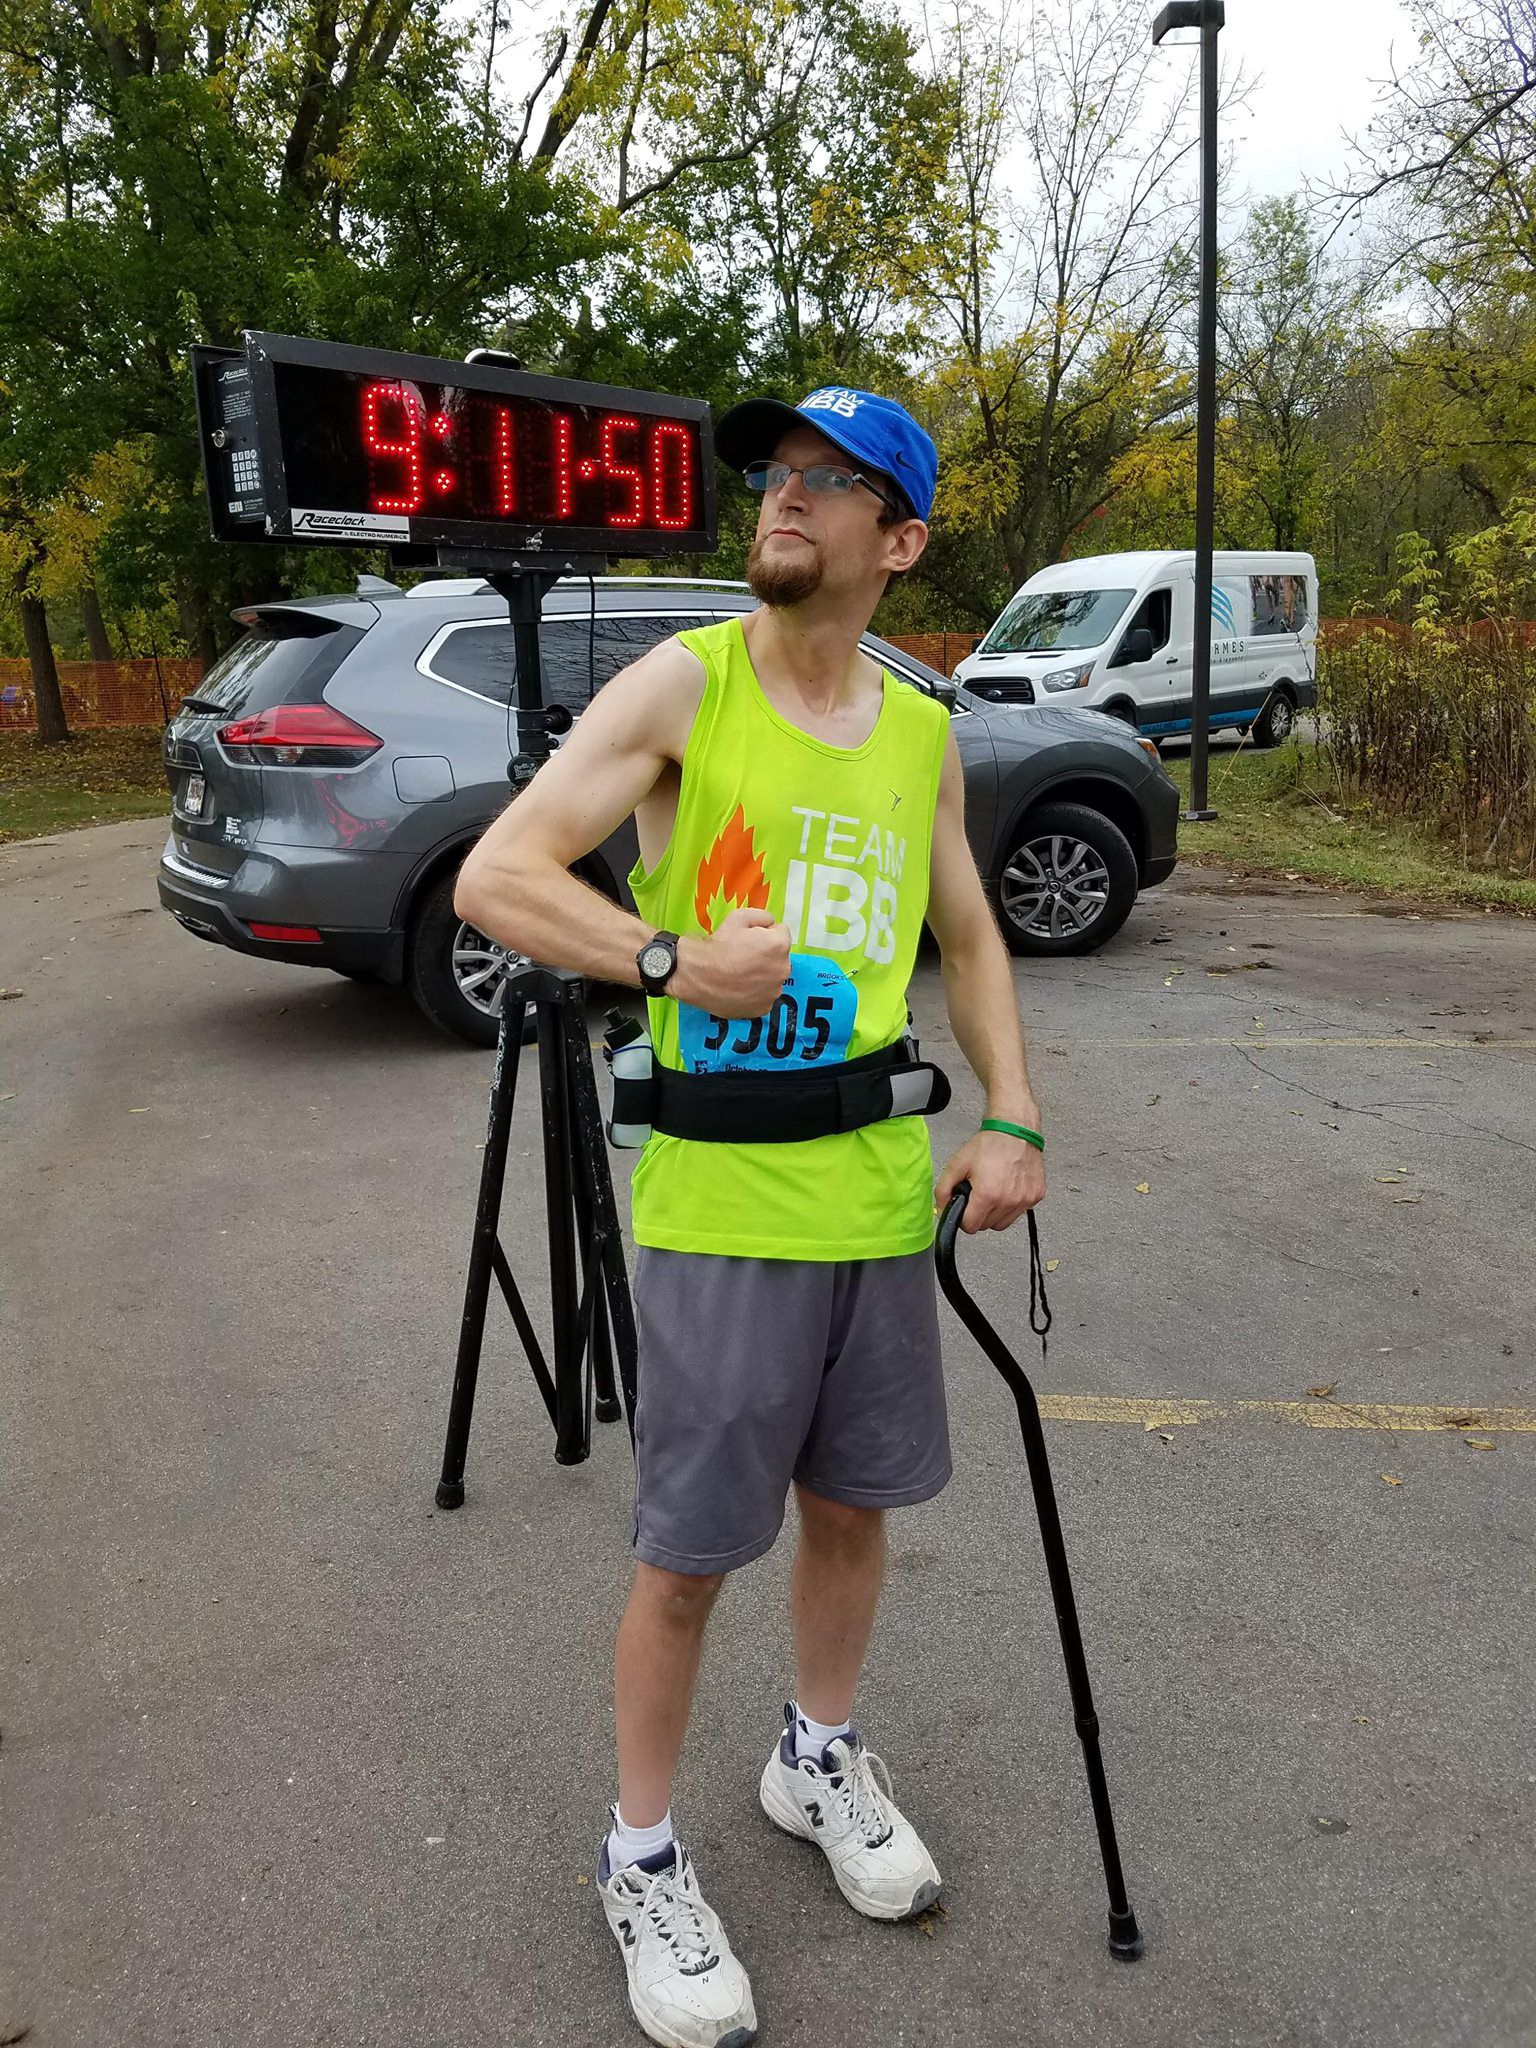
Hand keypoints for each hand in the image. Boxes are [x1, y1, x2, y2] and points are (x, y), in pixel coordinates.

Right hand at [673, 907, 790, 1018]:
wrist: (697, 975)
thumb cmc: (717, 947)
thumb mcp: (738, 917)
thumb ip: (762, 916)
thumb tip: (770, 923)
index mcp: (779, 945)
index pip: (781, 933)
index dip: (764, 934)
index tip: (749, 940)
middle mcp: (782, 969)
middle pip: (779, 957)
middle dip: (766, 955)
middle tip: (743, 956)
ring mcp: (774, 991)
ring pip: (772, 978)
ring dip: (762, 974)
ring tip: (739, 973)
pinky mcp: (763, 1007)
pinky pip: (764, 995)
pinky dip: (755, 992)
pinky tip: (739, 987)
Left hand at [935, 1128, 1045, 1232]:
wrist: (1016, 1130)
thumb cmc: (989, 1144)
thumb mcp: (957, 1164)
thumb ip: (943, 1189)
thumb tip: (941, 1209)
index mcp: (988, 1195)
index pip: (970, 1227)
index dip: (963, 1219)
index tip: (964, 1208)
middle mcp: (1009, 1201)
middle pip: (986, 1226)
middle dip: (978, 1214)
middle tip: (977, 1195)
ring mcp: (1025, 1200)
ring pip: (1003, 1223)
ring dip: (994, 1214)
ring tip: (992, 1192)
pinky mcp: (1036, 1196)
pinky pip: (1018, 1212)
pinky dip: (1010, 1206)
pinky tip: (1007, 1188)